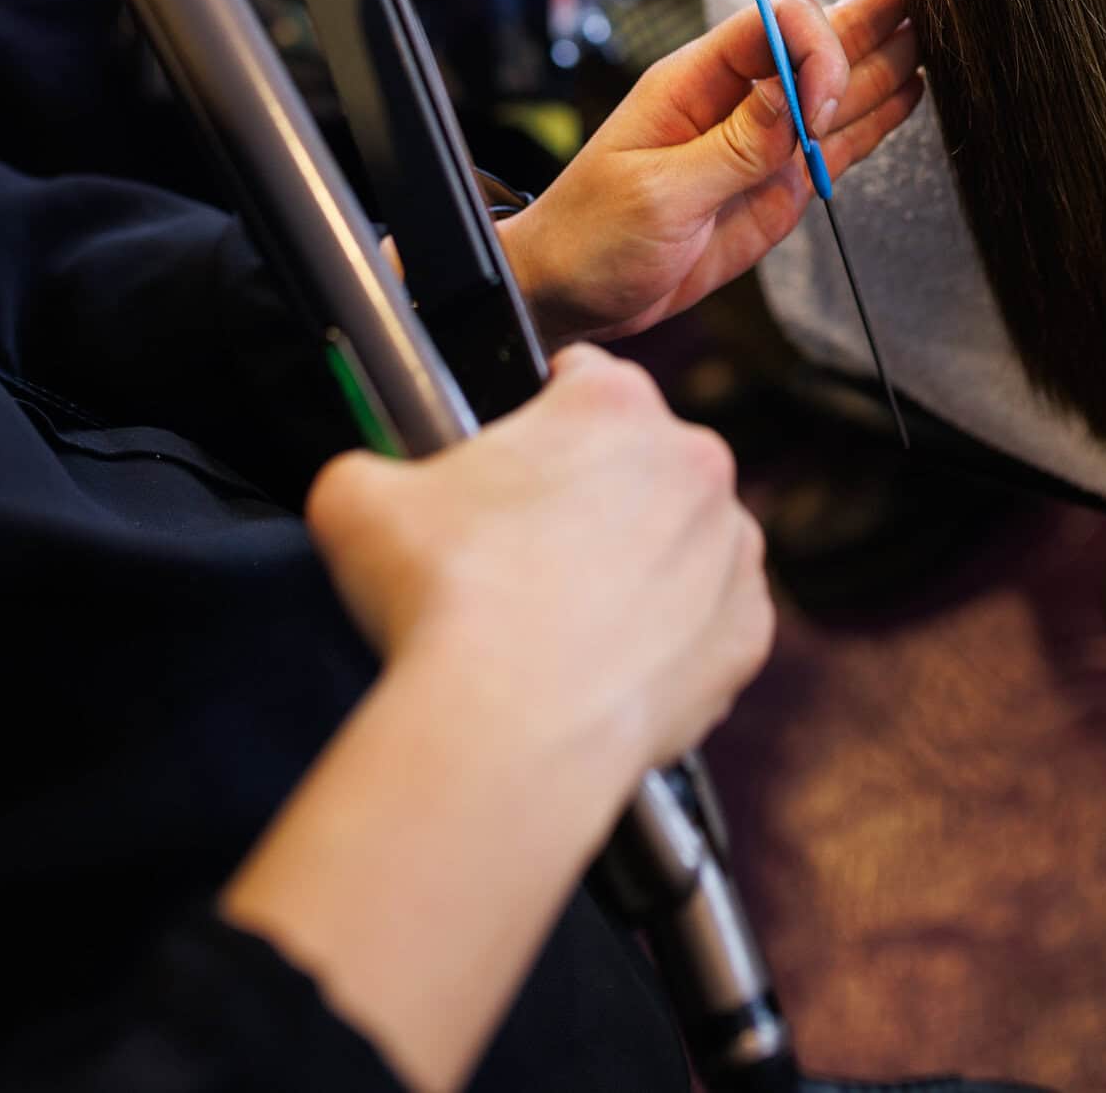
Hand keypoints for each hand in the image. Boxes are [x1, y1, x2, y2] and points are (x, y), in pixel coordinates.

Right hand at [307, 344, 772, 776]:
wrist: (505, 729)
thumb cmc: (441, 601)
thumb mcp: (359, 498)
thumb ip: (372, 467)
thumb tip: (364, 484)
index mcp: (612, 400)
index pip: (580, 377)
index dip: (539, 415)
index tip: (513, 461)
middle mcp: (693, 458)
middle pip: (639, 457)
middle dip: (593, 492)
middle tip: (528, 552)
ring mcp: (729, 547)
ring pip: (683, 536)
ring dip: (641, 560)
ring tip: (568, 617)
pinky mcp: (746, 631)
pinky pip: (711, 620)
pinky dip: (672, 637)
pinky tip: (611, 663)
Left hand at [500, 0, 920, 344]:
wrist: (570, 295)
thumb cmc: (591, 237)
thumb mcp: (657, 196)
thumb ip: (733, 147)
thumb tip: (796, 99)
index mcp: (695, 81)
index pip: (774, 25)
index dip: (816, 51)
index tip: (821, 113)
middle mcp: (737, 100)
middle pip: (816, 41)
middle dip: (874, 15)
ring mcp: (762, 142)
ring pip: (839, 89)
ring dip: (890, 59)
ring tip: (946, 28)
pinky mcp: (779, 185)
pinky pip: (838, 145)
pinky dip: (879, 119)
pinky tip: (914, 88)